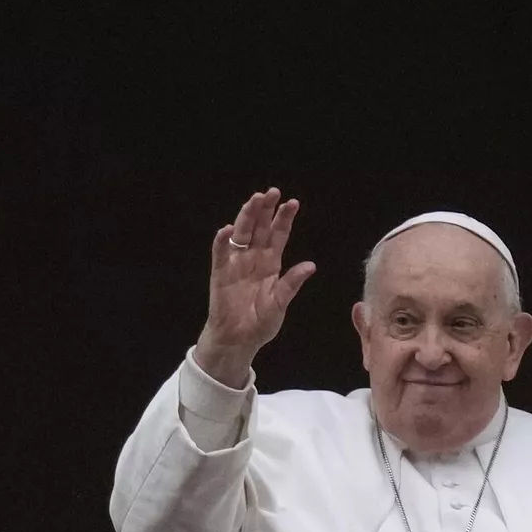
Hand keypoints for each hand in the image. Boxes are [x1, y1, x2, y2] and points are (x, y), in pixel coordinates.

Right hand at [193, 187, 316, 387]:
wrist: (238, 340)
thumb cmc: (260, 323)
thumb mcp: (280, 304)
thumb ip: (291, 284)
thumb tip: (311, 265)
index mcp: (271, 263)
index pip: (278, 235)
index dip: (284, 219)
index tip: (292, 202)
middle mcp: (253, 258)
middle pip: (259, 228)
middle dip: (265, 210)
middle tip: (271, 192)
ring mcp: (236, 263)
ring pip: (241, 234)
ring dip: (246, 217)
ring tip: (254, 200)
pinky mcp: (220, 273)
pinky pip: (220, 253)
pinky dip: (222, 241)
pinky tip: (227, 229)